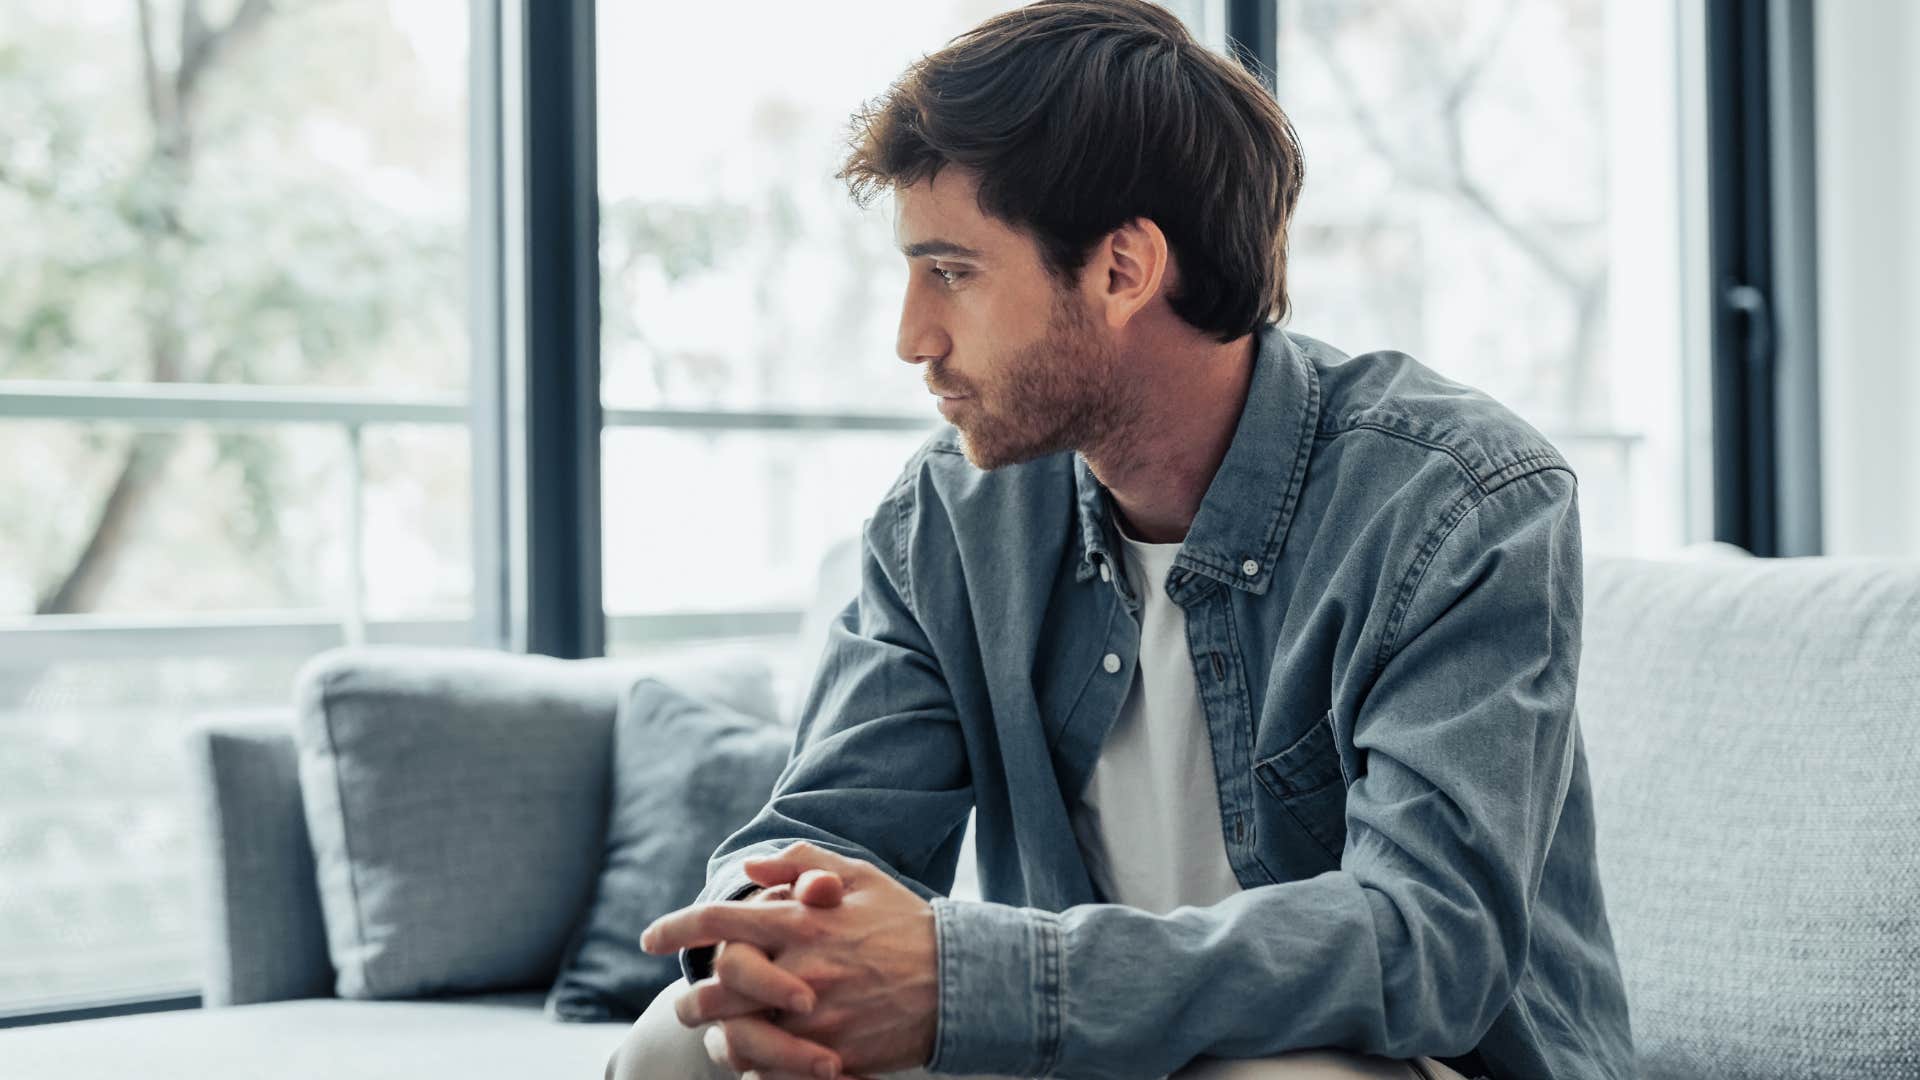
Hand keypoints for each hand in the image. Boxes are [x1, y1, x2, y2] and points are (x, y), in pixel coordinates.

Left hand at [642, 841, 939, 1078]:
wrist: (960, 981)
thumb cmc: (904, 923)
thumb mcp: (859, 877)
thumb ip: (802, 862)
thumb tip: (752, 868)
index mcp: (801, 922)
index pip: (718, 921)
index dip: (674, 927)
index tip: (648, 938)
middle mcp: (800, 971)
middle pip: (713, 989)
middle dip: (689, 998)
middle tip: (684, 1001)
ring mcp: (814, 1019)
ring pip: (735, 1037)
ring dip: (717, 1037)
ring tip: (715, 1036)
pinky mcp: (829, 1058)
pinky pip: (770, 1072)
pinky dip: (754, 1067)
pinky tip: (754, 1059)